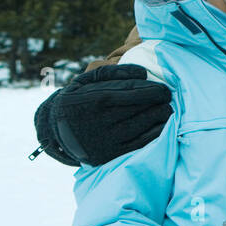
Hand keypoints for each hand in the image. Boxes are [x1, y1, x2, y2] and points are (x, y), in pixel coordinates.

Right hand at [34, 64, 172, 165]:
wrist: (58, 132)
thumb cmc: (78, 101)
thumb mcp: (85, 82)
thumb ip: (111, 73)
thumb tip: (143, 72)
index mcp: (94, 99)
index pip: (132, 91)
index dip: (152, 89)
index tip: (164, 88)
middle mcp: (101, 119)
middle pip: (141, 107)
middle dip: (158, 100)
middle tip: (167, 96)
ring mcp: (107, 138)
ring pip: (144, 124)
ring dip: (161, 115)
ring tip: (166, 108)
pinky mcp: (113, 154)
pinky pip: (143, 142)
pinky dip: (157, 132)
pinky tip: (163, 124)